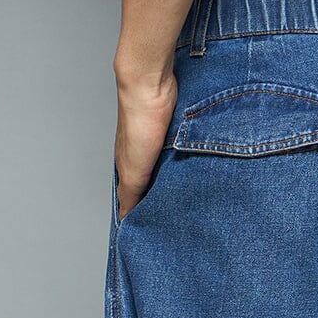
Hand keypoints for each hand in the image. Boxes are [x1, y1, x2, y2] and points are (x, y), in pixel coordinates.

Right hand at [114, 78, 177, 220]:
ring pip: (163, 169)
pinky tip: (191, 171)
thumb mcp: (134, 171)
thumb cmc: (138, 125)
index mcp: (127, 167)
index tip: (147, 230)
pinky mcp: (171, 129)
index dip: (137, 213)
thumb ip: (130, 195)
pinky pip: (176, 153)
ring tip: (185, 199)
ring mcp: (155, 141)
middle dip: (158, 200)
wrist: (151, 87)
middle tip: (172, 219)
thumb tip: (125, 220)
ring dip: (171, 182)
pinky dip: (181, 164)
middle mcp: (139, 155)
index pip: (130, 197)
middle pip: (148, 183)